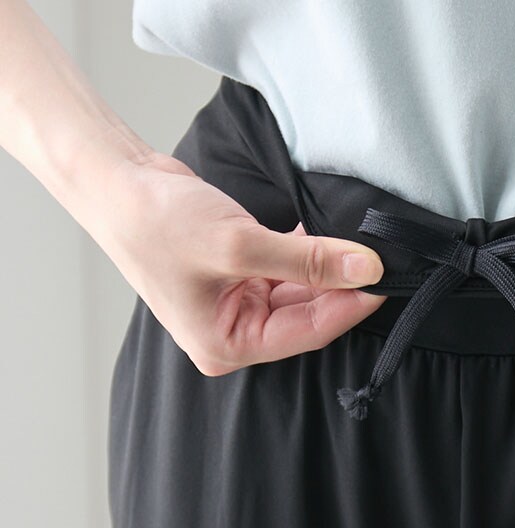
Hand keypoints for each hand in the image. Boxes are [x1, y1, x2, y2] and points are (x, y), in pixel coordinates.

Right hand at [97, 152, 387, 374]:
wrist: (114, 180)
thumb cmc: (154, 222)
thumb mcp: (239, 243)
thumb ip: (307, 259)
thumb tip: (366, 268)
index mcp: (227, 345)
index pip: (307, 332)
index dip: (349, 306)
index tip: (385, 281)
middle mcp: (235, 331)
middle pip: (307, 314)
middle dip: (341, 286)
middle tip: (381, 258)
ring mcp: (238, 303)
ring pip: (301, 291)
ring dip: (327, 267)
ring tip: (360, 242)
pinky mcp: (242, 274)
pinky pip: (288, 270)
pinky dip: (308, 252)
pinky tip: (329, 232)